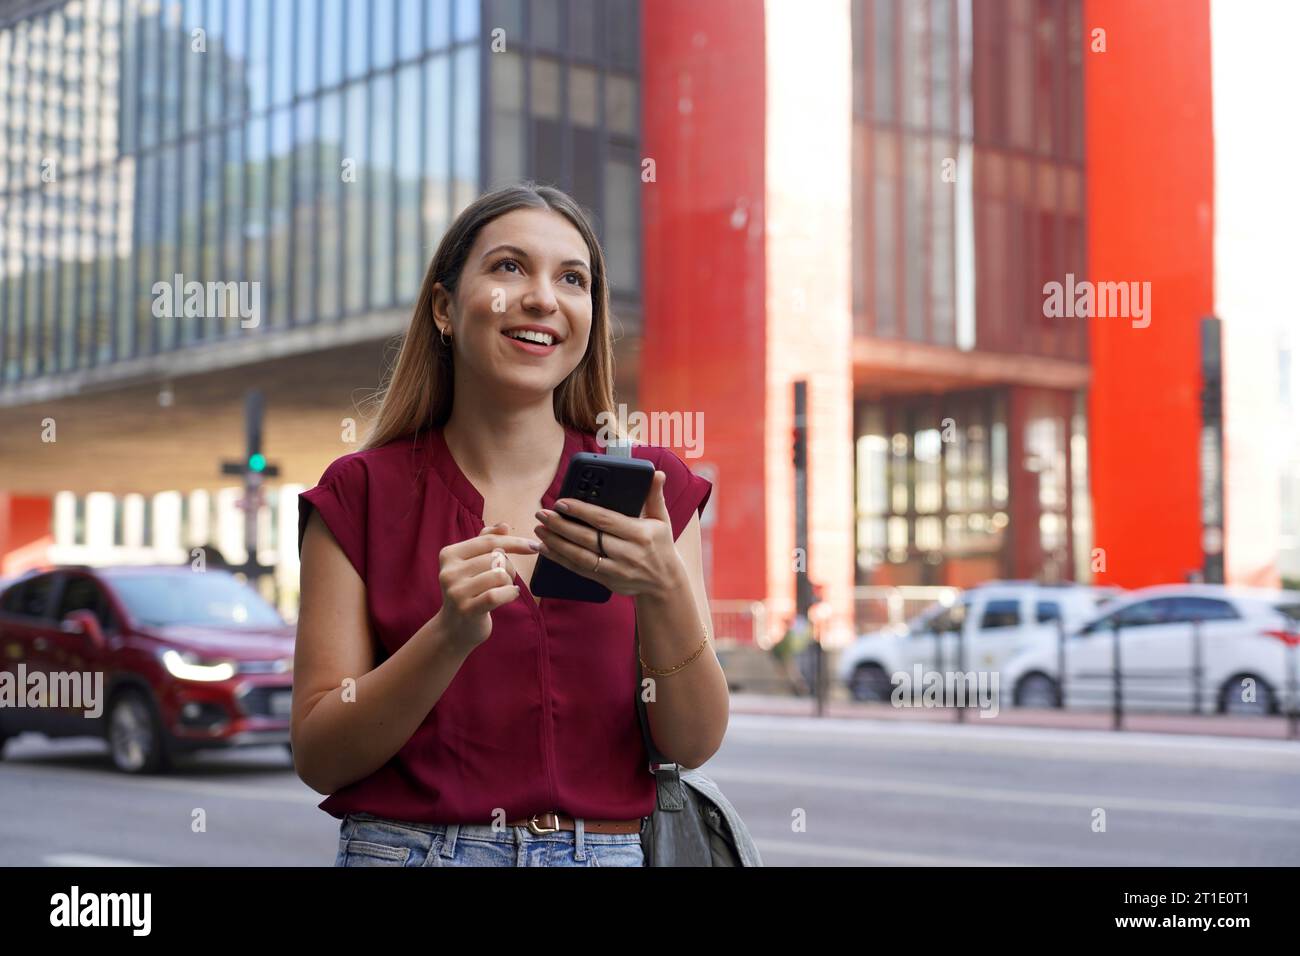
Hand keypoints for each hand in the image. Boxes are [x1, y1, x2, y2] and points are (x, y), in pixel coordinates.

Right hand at [434, 522, 539, 650]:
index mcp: (449, 555)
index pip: (488, 541)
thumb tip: (504, 526)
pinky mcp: (466, 610)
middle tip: (506, 579)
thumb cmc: (469, 592)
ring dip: (509, 582)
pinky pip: (497, 595)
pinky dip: (509, 594)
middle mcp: (449, 571)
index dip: (514, 542)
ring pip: (498, 575)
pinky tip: (510, 595)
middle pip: (496, 558)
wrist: (454, 629)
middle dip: (509, 567)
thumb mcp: (472, 564)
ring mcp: (455, 591)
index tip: (534, 546)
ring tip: (504, 589)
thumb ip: (486, 542)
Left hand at [533, 470, 685, 599]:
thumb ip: (655, 496)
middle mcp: (627, 553)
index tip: (561, 502)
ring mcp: (616, 569)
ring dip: (556, 543)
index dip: (581, 511)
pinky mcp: (607, 580)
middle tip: (543, 514)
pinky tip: (545, 548)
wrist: (664, 583)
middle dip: (562, 525)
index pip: (605, 520)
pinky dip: (560, 559)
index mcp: (640, 534)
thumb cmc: (661, 546)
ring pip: (580, 556)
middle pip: (588, 538)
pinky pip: (579, 569)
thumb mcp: (662, 520)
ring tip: (540, 529)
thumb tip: (657, 474)